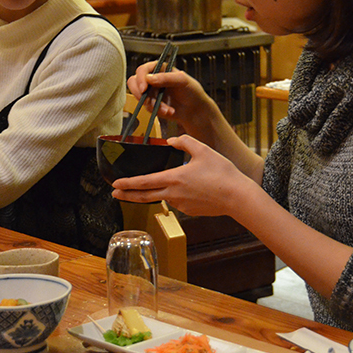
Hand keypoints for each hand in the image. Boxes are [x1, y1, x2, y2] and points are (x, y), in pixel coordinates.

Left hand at [110, 134, 265, 217]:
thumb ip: (184, 142)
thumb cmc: (222, 173)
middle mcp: (174, 194)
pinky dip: (174, 195)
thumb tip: (171, 141)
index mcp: (174, 178)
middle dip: (127, 194)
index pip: (144, 182)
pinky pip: (177, 201)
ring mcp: (181, 205)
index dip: (128, 183)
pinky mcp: (190, 211)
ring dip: (154, 192)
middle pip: (145, 196)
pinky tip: (185, 189)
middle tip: (115, 193)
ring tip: (151, 185)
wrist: (237, 197)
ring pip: (163, 196)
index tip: (115, 184)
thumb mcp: (202, 150)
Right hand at [127, 60, 220, 138]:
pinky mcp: (151, 104)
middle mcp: (153, 79)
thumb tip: (149, 78)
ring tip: (167, 109)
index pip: (143, 70)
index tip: (144, 88)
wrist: (195, 110)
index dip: (141, 78)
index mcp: (160, 69)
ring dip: (152, 105)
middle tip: (147, 101)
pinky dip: (157, 111)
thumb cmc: (192, 91)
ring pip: (139, 97)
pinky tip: (168, 111)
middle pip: (134, 82)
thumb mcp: (183, 80)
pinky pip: (146, 108)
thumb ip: (166, 78)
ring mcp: (151, 92)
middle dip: (140, 93)